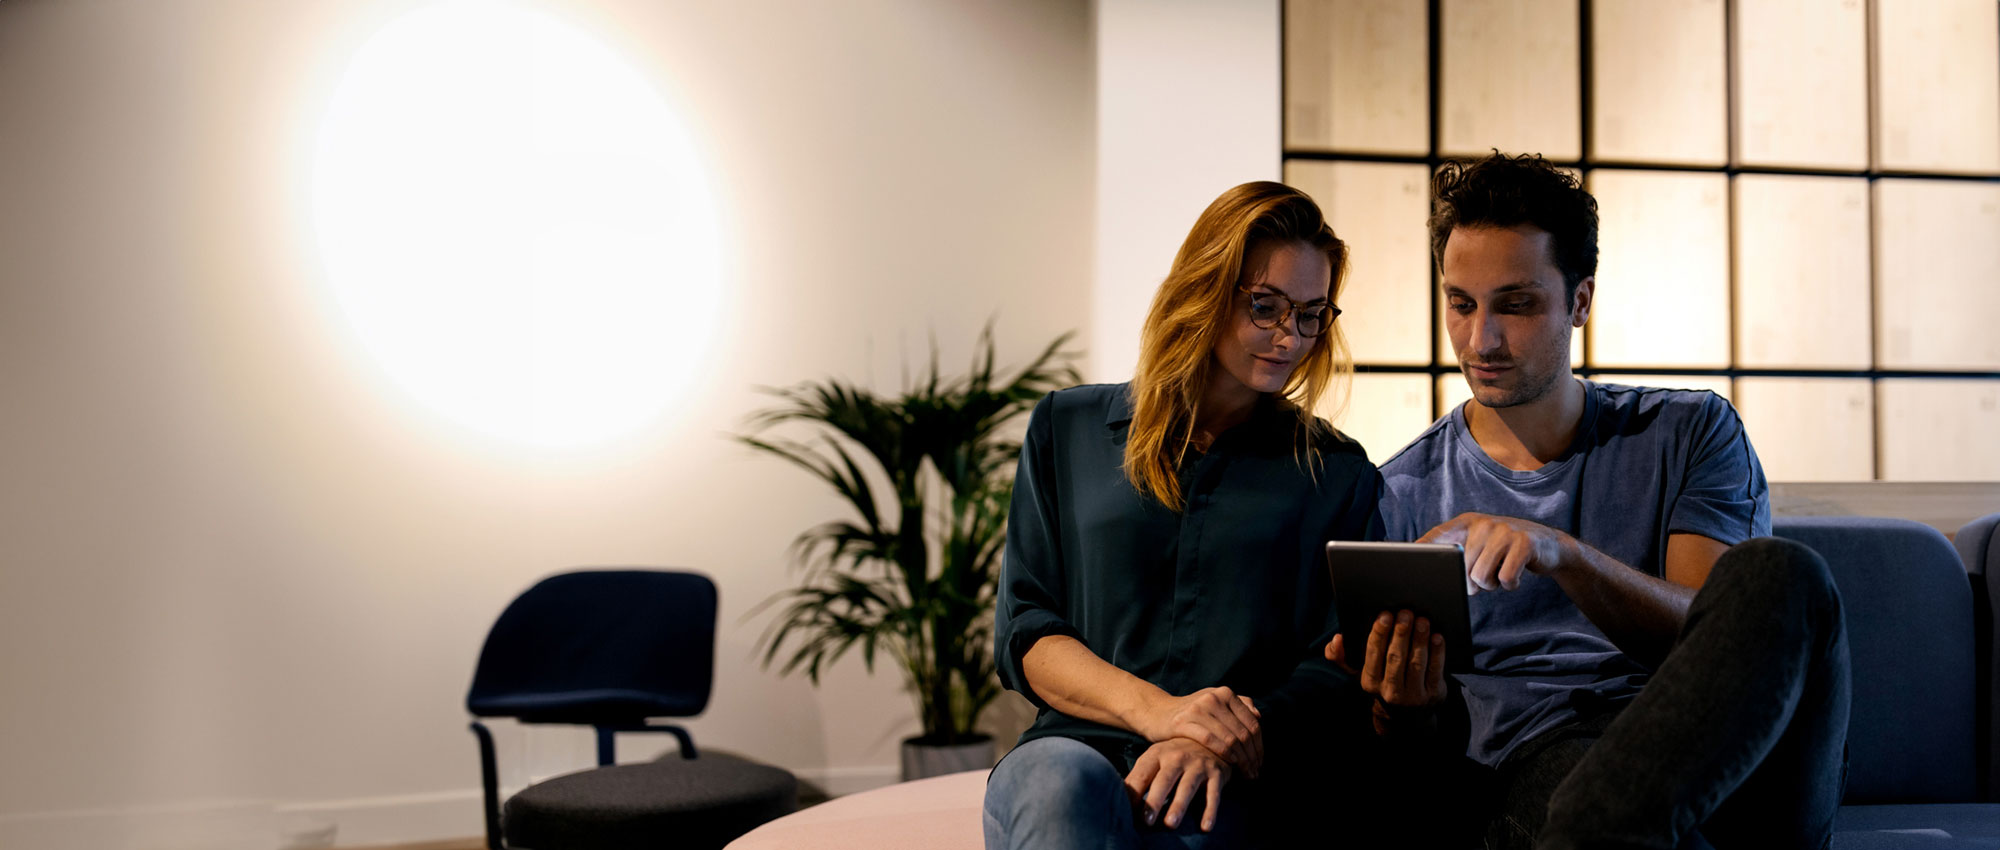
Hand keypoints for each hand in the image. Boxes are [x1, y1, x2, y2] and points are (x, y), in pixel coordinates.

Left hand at [1123, 738, 1231, 831]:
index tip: (1127, 810)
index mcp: (1157, 754)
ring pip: (1187, 788)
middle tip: (1147, 820)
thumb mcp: (1156, 759)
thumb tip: (1121, 800)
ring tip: (1170, 824)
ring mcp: (1198, 765)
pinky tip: (1205, 827)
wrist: (1210, 738)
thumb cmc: (1175, 755)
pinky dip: (1210, 811)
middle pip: (1164, 780)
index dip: (1134, 792)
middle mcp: (1177, 757)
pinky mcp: (1216, 774)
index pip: (1142, 774)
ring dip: (1179, 806)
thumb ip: (1140, 777)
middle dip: (1154, 800)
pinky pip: (1213, 795)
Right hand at [1135, 687, 1261, 777]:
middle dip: (1252, 757)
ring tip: (1245, 774)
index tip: (1260, 763)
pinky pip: (1210, 741)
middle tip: (1254, 773)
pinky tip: (1229, 765)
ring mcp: (1198, 709)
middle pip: (1243, 733)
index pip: (1252, 723)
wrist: (1158, 713)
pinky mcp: (1183, 722)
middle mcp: (1213, 698)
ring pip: (1230, 739)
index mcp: (1225, 693)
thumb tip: (1259, 716)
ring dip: (1241, 761)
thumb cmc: (1192, 713)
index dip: (1259, 746)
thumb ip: (1238, 705)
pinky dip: (1223, 754)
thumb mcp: (1216, 703)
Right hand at [1326, 610, 1445, 736]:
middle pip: (1395, 658)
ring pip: (1416, 663)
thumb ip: (1341, 655)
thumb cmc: (1382, 680)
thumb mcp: (1359, 671)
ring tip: (1422, 621)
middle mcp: (1390, 692)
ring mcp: (1413, 696)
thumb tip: (1337, 639)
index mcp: (1370, 682)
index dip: (1379, 634)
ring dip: (1419, 640)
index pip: (1373, 655)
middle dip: (1400, 633)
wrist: (1407, 712)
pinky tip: (1437, 637)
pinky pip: (1435, 670)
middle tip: (1405, 613)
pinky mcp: (1433, 695)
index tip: (1385, 615)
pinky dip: (1437, 653)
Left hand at [1420, 512, 1577, 593]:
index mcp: (1467, 523)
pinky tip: (1516, 575)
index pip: (1437, 537)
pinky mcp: (1524, 543)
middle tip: (1487, 576)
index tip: (1403, 560)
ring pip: (1481, 576)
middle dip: (1472, 583)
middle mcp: (1482, 523)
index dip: (1420, 549)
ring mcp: (1504, 531)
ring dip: (1492, 585)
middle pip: (1461, 569)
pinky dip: (1510, 584)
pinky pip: (1505, 578)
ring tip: (1501, 572)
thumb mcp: (1480, 546)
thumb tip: (1430, 576)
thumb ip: (1457, 556)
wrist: (1550, 546)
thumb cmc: (1506, 552)